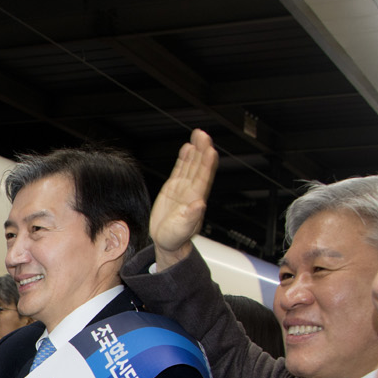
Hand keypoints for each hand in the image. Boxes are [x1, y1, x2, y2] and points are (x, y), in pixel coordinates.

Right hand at [148, 129, 216, 269]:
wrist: (167, 242)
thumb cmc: (175, 239)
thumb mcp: (182, 230)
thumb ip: (191, 217)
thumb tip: (200, 204)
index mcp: (195, 199)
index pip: (204, 177)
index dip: (207, 163)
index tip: (210, 150)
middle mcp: (191, 191)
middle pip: (199, 166)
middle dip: (202, 150)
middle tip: (203, 135)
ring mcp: (183, 188)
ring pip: (192, 164)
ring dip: (196, 150)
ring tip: (198, 135)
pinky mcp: (173, 188)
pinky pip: (181, 169)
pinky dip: (185, 158)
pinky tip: (187, 148)